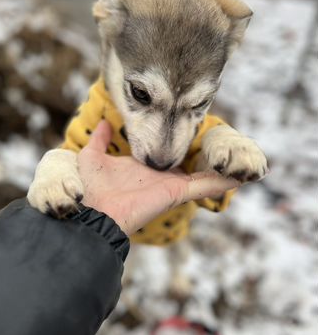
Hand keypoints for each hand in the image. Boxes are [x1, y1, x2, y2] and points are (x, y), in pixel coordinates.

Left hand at [77, 121, 239, 234]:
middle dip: (209, 165)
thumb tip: (104, 123)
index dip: (184, 153)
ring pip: (203, 178)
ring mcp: (170, 186)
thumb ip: (100, 140)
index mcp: (144, 170)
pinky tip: (239, 179)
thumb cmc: (90, 187)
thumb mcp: (93, 157)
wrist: (92, 211)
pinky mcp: (175, 192)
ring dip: (222, 174)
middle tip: (231, 156)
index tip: (198, 141)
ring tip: (245, 168)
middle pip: (191, 170)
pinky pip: (203, 186)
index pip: (169, 161)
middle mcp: (160, 178)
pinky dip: (221, 182)